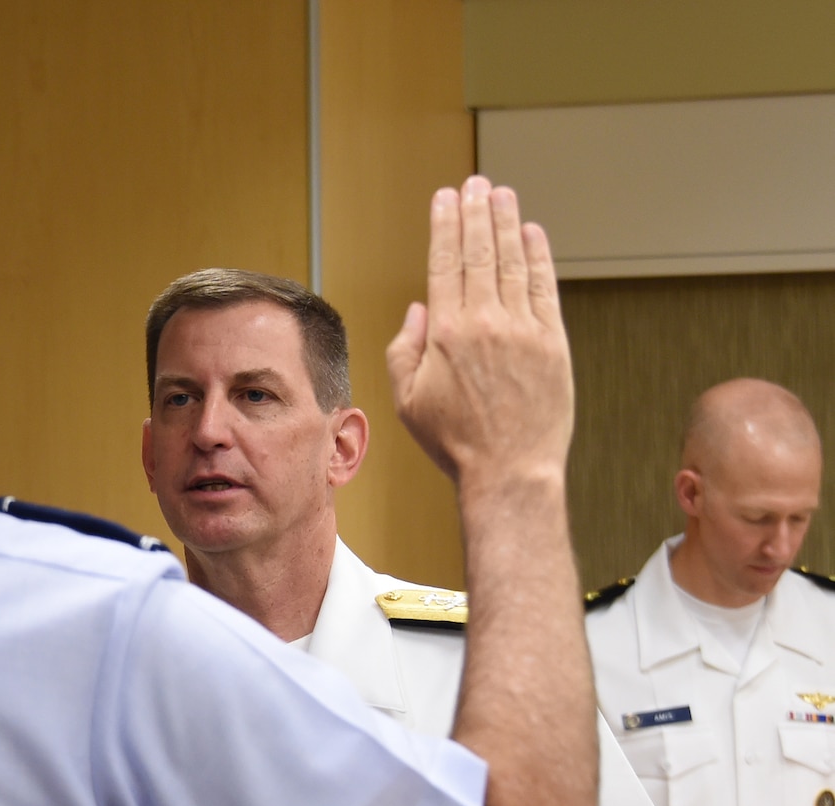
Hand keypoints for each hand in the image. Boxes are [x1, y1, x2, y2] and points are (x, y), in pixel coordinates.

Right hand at [385, 177, 572, 492]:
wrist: (510, 470)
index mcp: (446, 334)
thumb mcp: (407, 401)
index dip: (445, 225)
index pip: (444, 263)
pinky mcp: (554, 342)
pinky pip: (545, 287)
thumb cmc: (455, 442)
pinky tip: (532, 233)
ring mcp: (524, 330)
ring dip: (507, 223)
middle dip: (475, 212)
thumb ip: (403, 350)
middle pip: (479, 252)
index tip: (445, 198)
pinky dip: (539, 256)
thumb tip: (419, 309)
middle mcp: (486, 322)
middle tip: (475, 183)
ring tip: (502, 194)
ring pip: (514, 262)